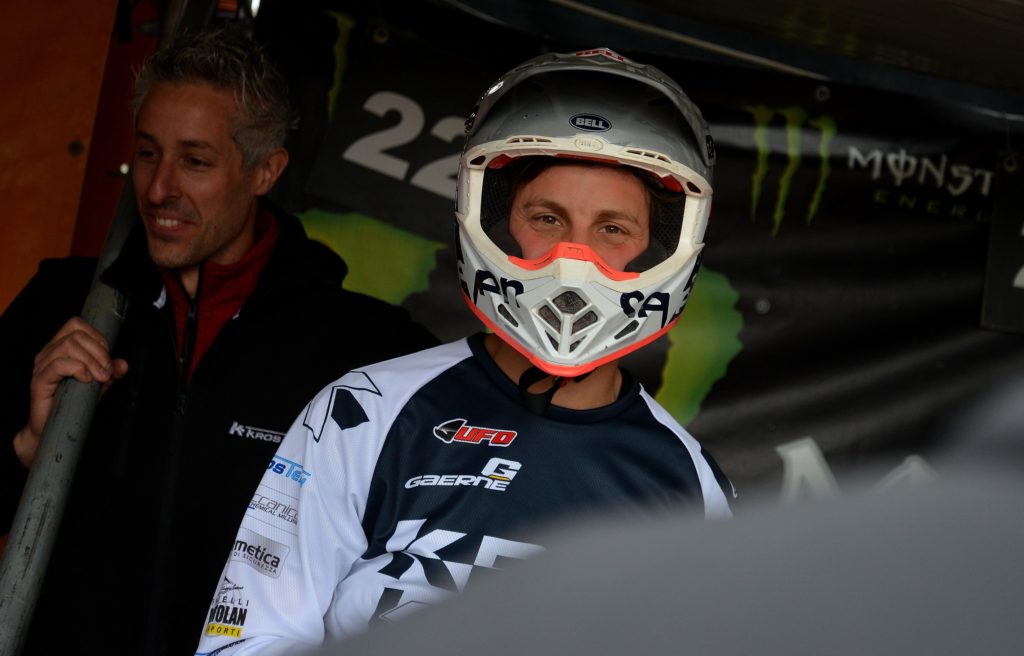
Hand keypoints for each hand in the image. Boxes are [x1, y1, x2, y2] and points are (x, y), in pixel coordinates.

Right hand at [12, 317, 127, 467]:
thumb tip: (123, 364)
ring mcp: (41, 365)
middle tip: (107, 371)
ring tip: (100, 378)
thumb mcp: (98, 385)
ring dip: (91, 361)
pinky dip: (78, 369)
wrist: (52, 428)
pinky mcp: (39, 380)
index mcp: (59, 348)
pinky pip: (59, 364)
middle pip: (76, 334)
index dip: (97, 337)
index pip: (76, 324)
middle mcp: (48, 353)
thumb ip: (110, 372)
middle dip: (99, 351)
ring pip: (68, 346)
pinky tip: (86, 381)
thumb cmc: (72, 403)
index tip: (107, 358)